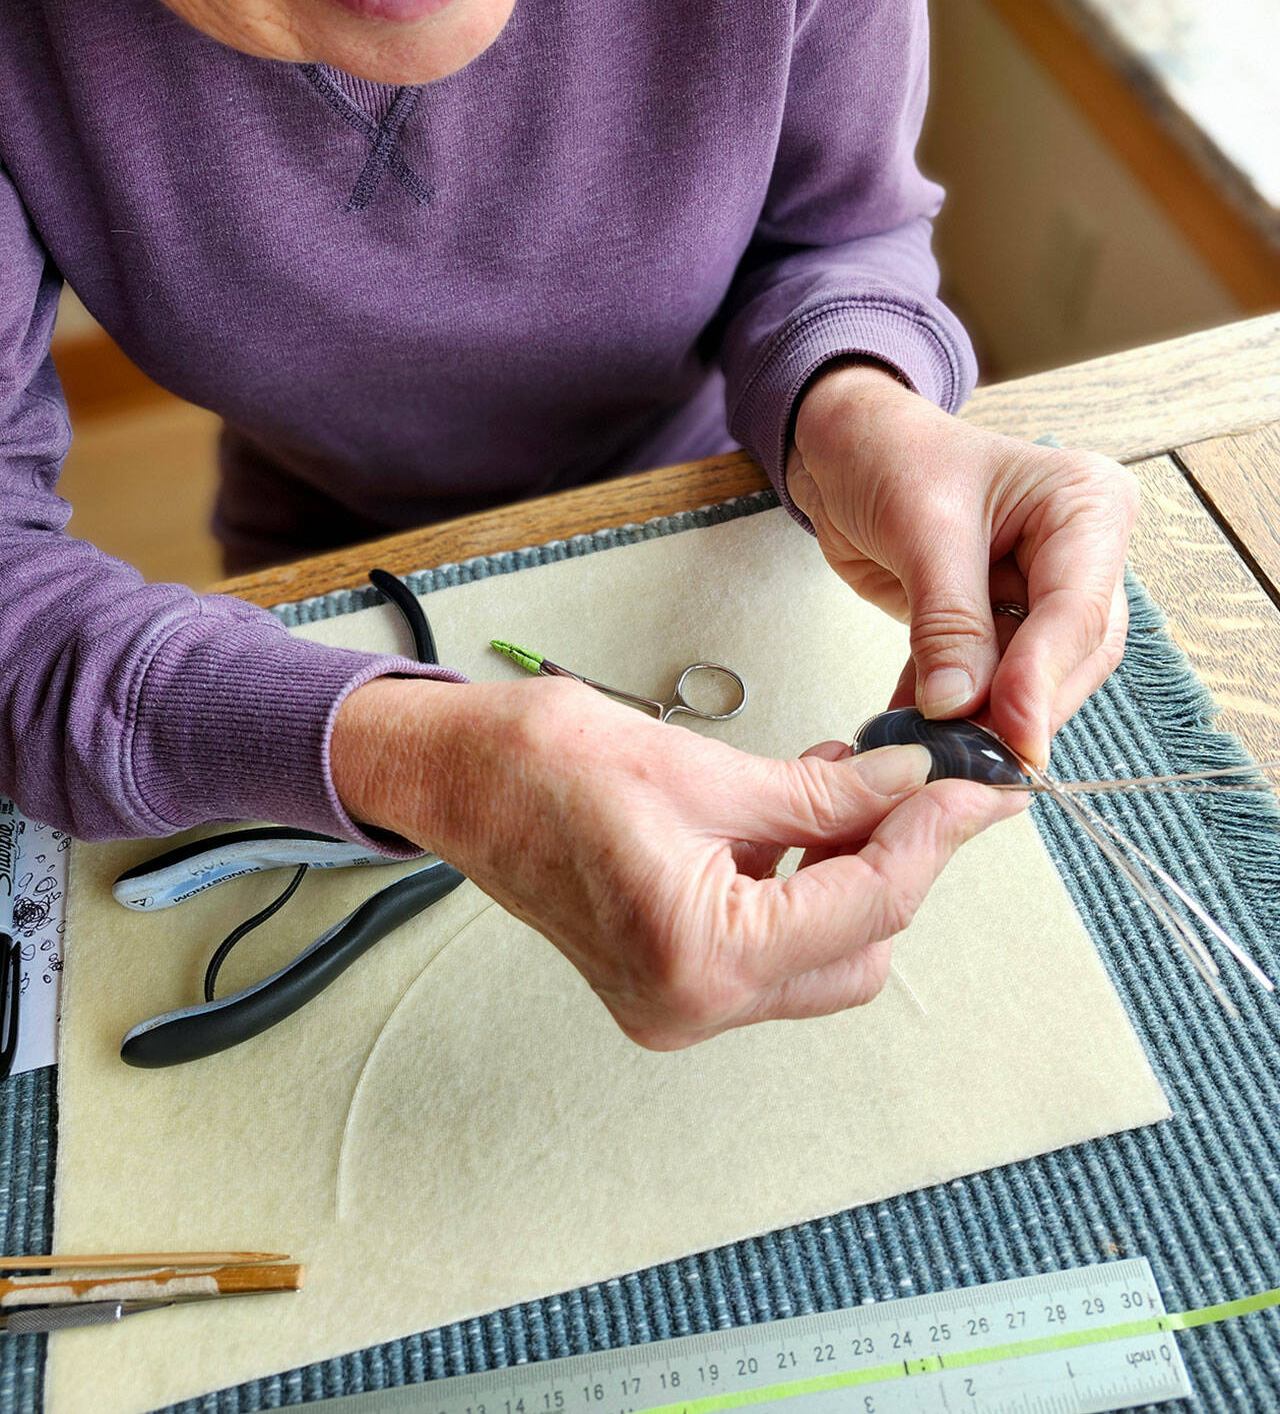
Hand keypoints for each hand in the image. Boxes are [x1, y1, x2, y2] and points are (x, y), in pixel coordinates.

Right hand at [331, 675, 1019, 1048]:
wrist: (455, 779)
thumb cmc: (544, 765)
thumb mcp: (705, 769)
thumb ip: (823, 792)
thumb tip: (910, 782)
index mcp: (699, 956)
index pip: (867, 903)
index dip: (935, 835)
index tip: (980, 788)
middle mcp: (691, 1004)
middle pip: (858, 946)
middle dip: (897, 860)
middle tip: (913, 778)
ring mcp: (677, 1003)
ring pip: (823, 955)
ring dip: (850, 872)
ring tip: (849, 782)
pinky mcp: (668, 981)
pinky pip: (772, 947)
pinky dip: (802, 884)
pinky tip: (801, 814)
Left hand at [787, 363, 1139, 767]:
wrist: (844, 448)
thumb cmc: (888, 452)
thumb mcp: (920, 527)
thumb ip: (946, 620)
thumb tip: (959, 704)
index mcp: (1086, 505)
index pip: (1077, 608)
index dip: (1044, 677)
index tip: (1012, 733)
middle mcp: (1079, 552)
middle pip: (1072, 655)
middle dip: (1020, 708)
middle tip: (973, 757)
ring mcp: (1041, 591)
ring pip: (1034, 678)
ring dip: (982, 718)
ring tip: (934, 747)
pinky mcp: (999, 622)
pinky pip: (986, 680)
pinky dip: (948, 708)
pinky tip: (910, 729)